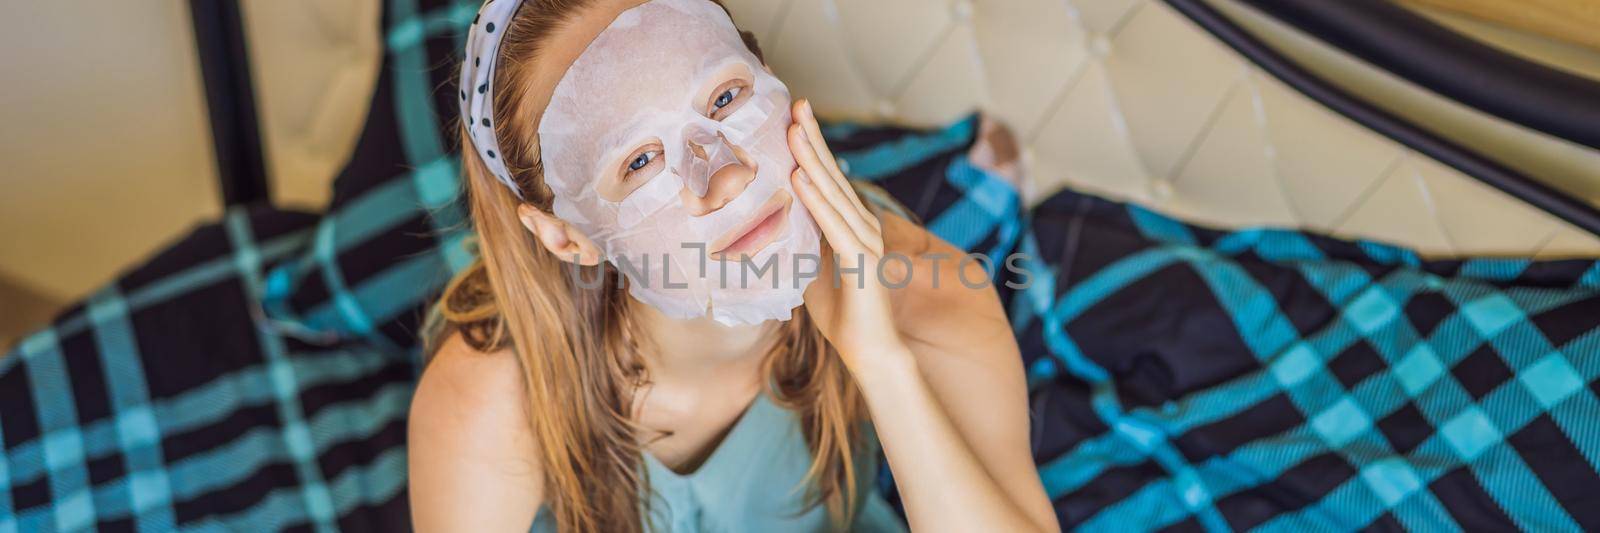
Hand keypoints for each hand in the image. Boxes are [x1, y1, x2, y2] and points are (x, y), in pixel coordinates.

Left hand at [787, 99, 909, 374]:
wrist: (871, 352)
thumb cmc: (842, 315)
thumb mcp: (810, 271)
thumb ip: (799, 246)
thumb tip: (768, 229)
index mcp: (850, 226)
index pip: (828, 180)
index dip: (811, 148)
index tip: (793, 117)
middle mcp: (862, 226)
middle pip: (833, 175)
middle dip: (812, 138)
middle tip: (796, 103)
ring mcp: (865, 241)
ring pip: (833, 193)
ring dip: (811, 160)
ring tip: (793, 130)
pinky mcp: (862, 261)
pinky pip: (834, 225)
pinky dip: (816, 201)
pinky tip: (800, 178)